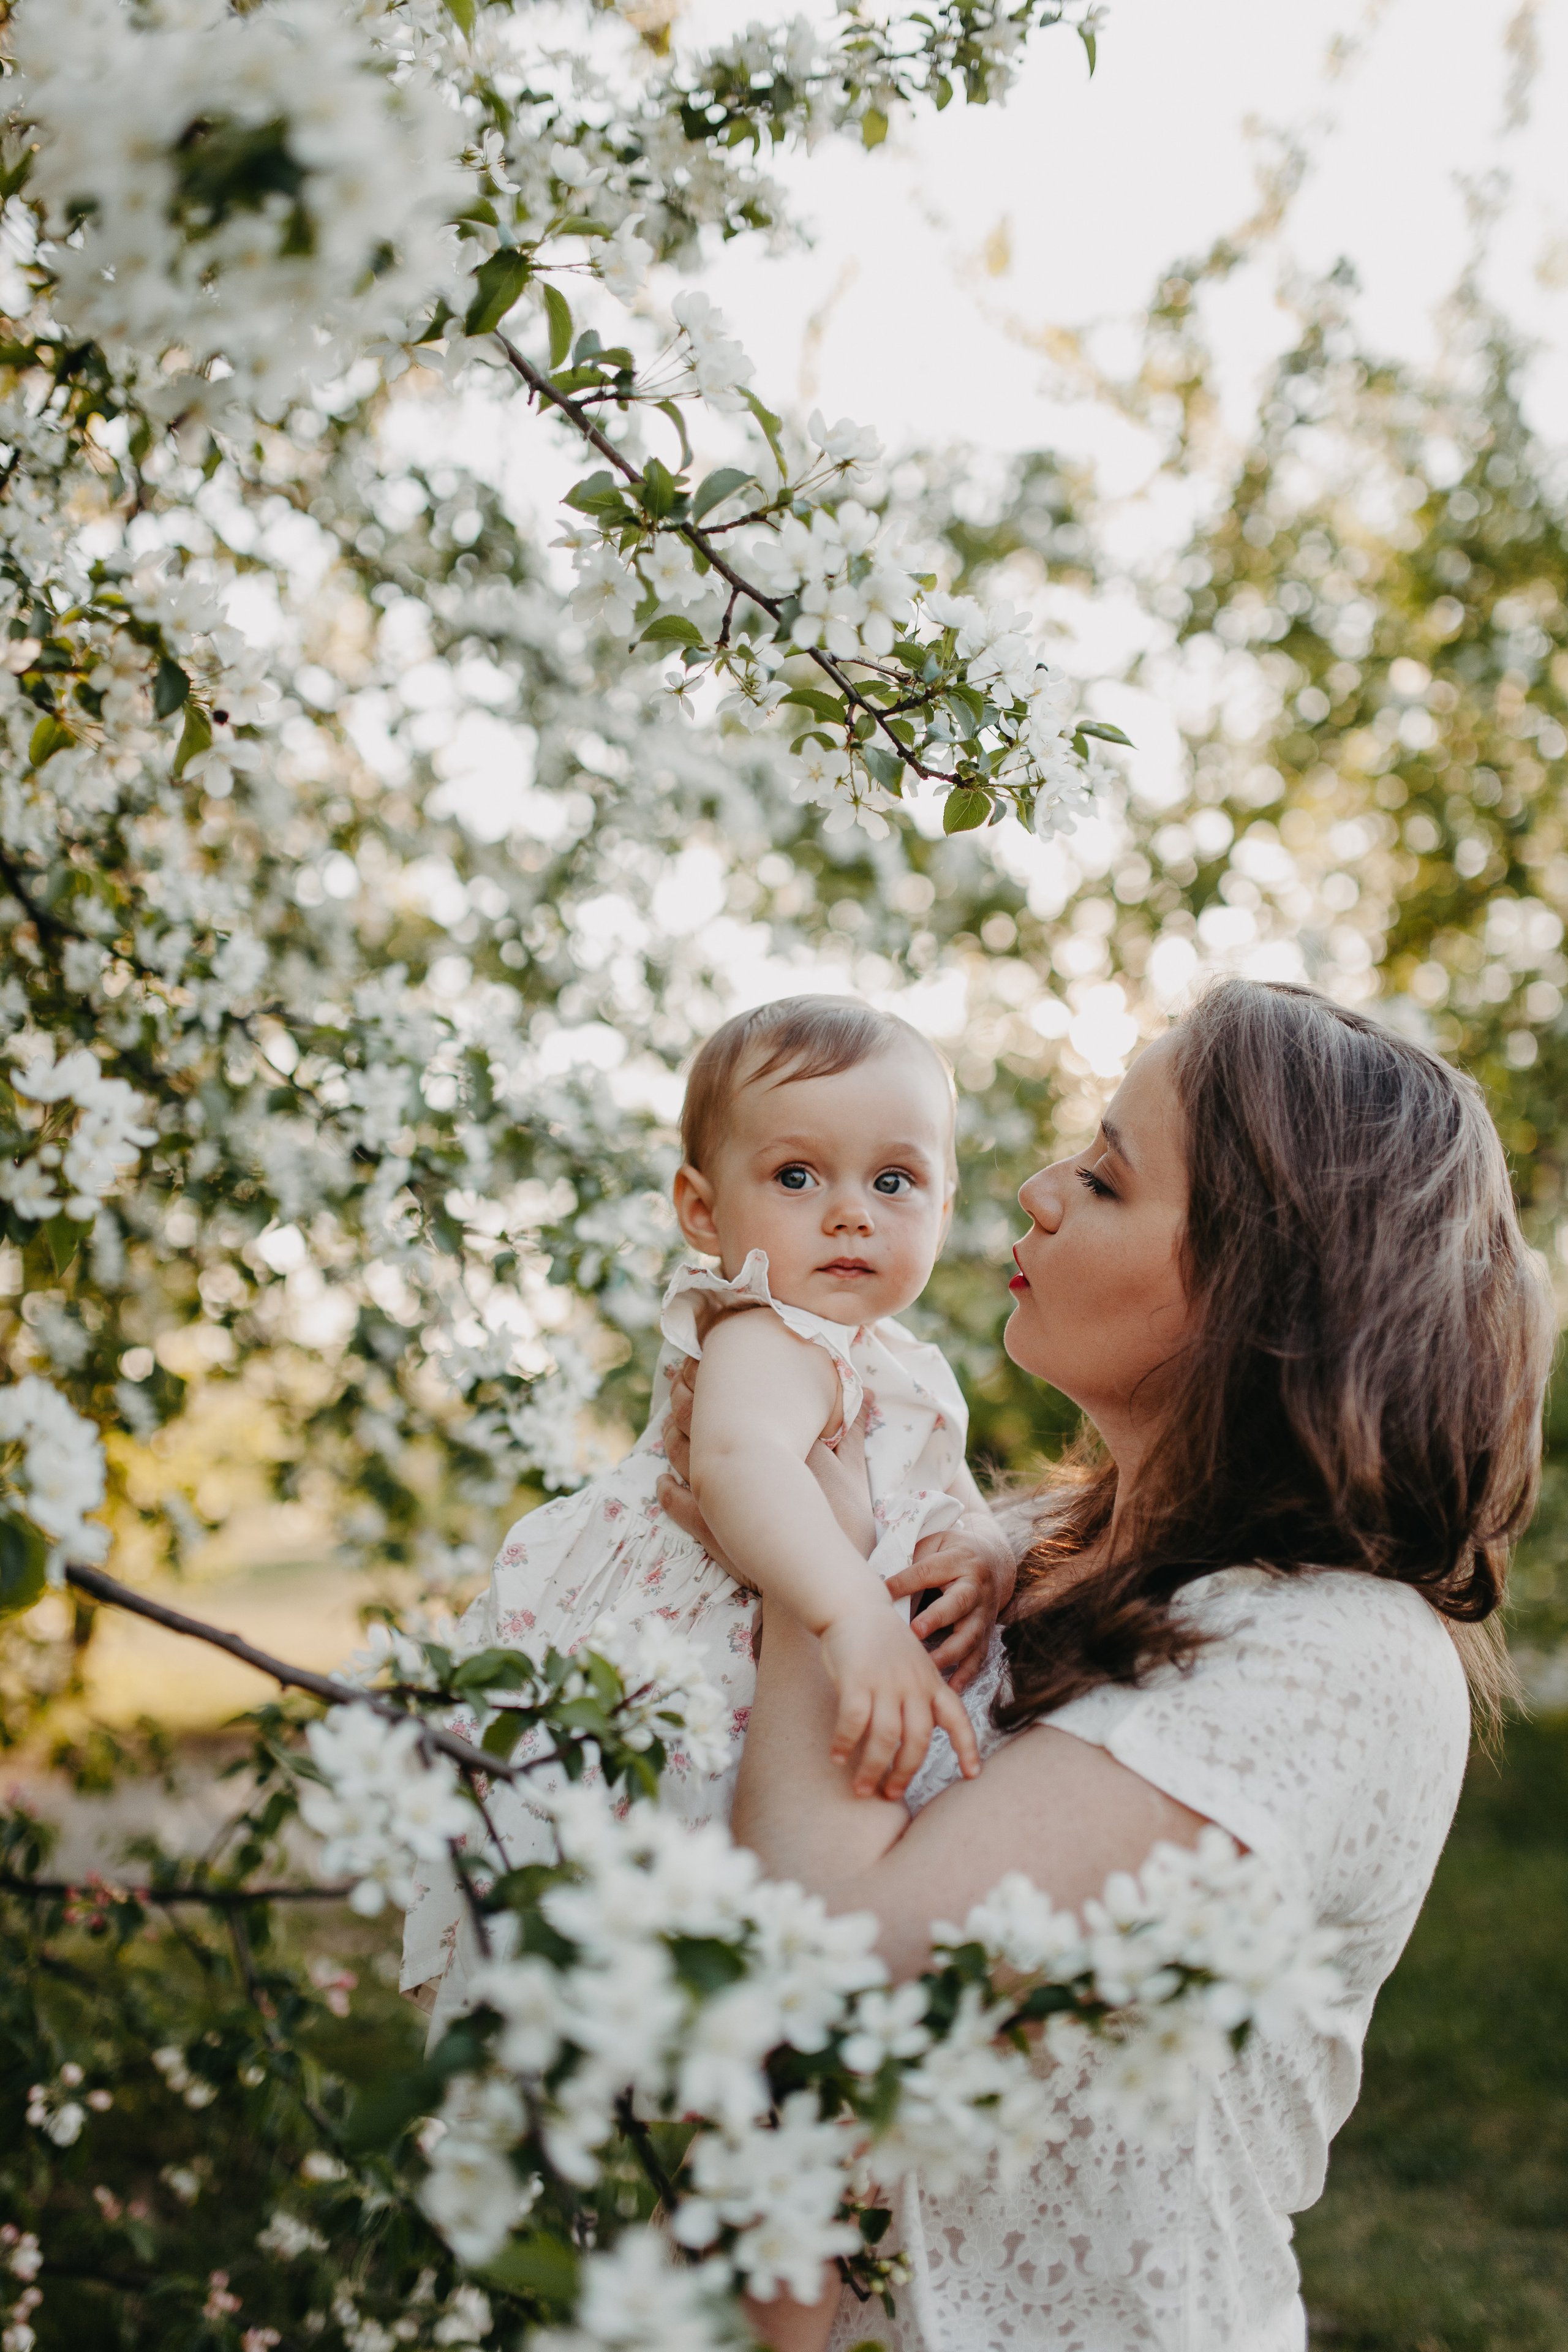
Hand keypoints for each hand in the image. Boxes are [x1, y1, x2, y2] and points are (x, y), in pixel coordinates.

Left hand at [656, 1357, 876, 1575]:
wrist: (822, 1575)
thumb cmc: (845, 1527)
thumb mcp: (855, 1474)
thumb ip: (854, 1432)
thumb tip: (869, 1395)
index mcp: (777, 1439)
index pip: (738, 1395)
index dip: (717, 1372)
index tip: (707, 1357)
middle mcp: (742, 1458)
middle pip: (699, 1417)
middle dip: (686, 1394)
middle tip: (680, 1377)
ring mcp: (719, 1492)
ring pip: (680, 1453)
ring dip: (670, 1434)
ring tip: (668, 1420)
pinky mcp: (707, 1525)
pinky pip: (676, 1502)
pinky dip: (666, 1490)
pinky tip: (662, 1481)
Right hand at [819, 1598, 981, 1801]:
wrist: (855, 1606)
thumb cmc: (882, 1641)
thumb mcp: (913, 1665)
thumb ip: (918, 1697)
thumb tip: (909, 1739)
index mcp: (932, 1683)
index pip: (958, 1718)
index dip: (967, 1748)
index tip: (972, 1774)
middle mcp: (913, 1685)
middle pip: (918, 1741)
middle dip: (905, 1773)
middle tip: (891, 1794)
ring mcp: (886, 1683)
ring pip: (885, 1739)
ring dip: (873, 1769)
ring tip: (863, 1789)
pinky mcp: (857, 1680)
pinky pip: (853, 1722)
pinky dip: (845, 1744)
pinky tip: (838, 1757)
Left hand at [885, 1509, 1016, 1692]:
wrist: (993, 1561)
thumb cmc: (950, 1553)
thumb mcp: (933, 1545)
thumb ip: (910, 1562)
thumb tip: (877, 1583)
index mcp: (960, 1560)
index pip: (929, 1571)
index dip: (906, 1581)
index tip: (884, 1592)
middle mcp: (976, 1587)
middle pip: (959, 1603)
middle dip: (937, 1618)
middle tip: (914, 1632)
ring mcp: (984, 1613)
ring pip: (970, 1635)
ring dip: (949, 1653)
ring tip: (928, 1668)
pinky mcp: (986, 1633)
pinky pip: (978, 1656)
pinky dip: (965, 1674)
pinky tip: (950, 1689)